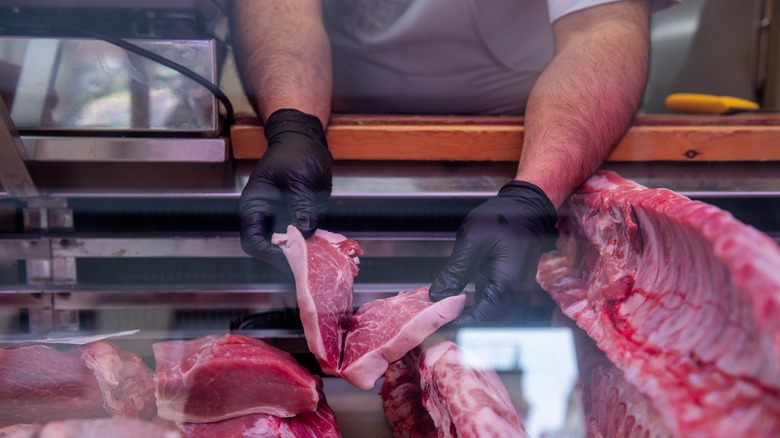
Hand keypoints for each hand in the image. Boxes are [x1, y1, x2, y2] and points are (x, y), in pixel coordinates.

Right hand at [239, 109, 332, 268]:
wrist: (306, 140)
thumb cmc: (296, 151)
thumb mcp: (301, 176)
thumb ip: (302, 204)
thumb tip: (305, 230)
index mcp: (256, 204)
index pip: (253, 240)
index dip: (269, 254)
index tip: (291, 258)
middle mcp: (266, 215)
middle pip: (269, 249)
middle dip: (288, 258)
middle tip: (309, 264)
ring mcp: (281, 218)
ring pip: (288, 247)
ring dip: (303, 253)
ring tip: (320, 257)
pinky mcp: (296, 219)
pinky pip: (302, 238)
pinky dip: (313, 244)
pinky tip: (325, 245)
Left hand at [429, 181, 556, 327]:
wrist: (525, 210)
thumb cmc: (503, 219)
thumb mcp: (473, 241)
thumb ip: (455, 271)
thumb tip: (437, 297)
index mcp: (506, 285)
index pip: (480, 320)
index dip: (457, 325)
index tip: (435, 326)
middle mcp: (516, 295)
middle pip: (487, 325)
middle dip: (461, 326)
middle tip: (434, 323)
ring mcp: (517, 295)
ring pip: (492, 320)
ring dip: (469, 320)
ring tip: (443, 315)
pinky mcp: (513, 291)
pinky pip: (495, 309)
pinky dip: (477, 311)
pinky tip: (458, 306)